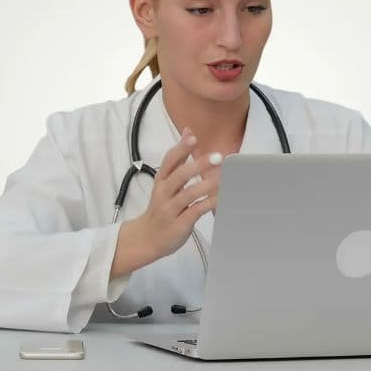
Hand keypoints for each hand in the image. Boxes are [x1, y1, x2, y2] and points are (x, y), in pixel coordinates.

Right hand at [130, 127, 222, 262]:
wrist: (147, 237)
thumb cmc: (161, 207)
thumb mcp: (166, 181)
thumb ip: (178, 158)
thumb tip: (188, 132)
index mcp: (161, 180)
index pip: (169, 161)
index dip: (180, 149)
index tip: (192, 137)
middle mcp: (164, 193)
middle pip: (179, 175)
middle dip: (198, 165)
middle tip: (217, 157)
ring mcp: (171, 209)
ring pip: (188, 194)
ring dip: (206, 184)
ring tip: (223, 177)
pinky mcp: (179, 224)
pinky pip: (195, 212)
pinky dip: (208, 204)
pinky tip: (220, 198)